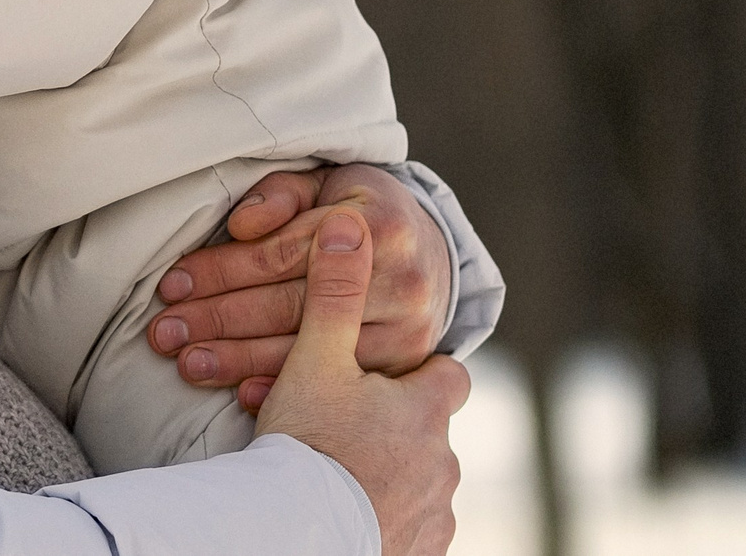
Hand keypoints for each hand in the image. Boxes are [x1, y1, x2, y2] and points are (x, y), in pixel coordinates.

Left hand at [148, 165, 451, 407]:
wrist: (433, 251)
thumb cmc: (359, 209)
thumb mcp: (325, 182)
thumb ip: (281, 194)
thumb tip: (242, 225)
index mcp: (372, 221)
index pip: (281, 253)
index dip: (222, 270)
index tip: (174, 285)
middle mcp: (397, 277)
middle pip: (289, 304)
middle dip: (218, 319)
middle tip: (164, 332)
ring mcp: (407, 327)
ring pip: (308, 348)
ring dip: (239, 359)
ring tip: (187, 363)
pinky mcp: (406, 364)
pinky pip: (337, 382)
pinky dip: (285, 388)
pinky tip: (241, 394)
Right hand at [253, 204, 468, 554]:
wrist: (298, 536)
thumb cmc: (310, 448)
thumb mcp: (315, 360)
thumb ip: (332, 291)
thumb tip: (351, 222)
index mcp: (425, 410)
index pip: (447, 375)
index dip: (419, 373)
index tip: (386, 374)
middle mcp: (442, 464)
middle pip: (430, 433)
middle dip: (396, 429)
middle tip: (349, 427)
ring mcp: (434, 516)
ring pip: (421, 483)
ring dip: (388, 476)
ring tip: (340, 473)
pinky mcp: (415, 554)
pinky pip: (407, 530)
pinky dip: (383, 520)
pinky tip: (347, 515)